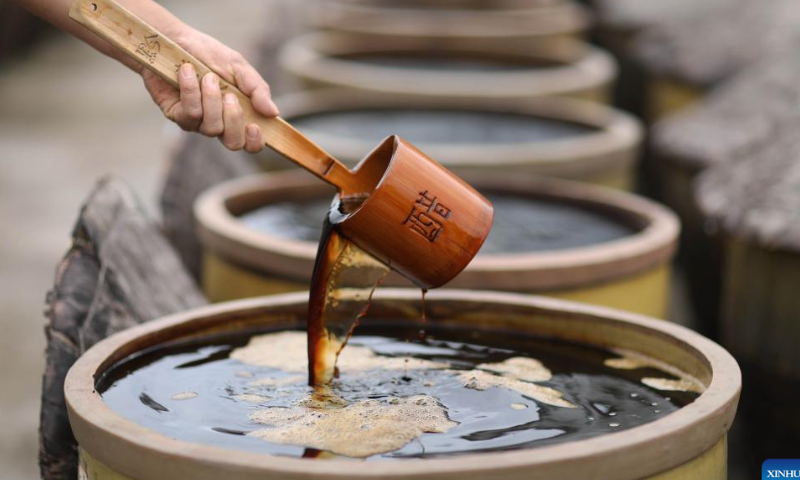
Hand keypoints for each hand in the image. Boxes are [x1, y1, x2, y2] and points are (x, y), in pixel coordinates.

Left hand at [141, 25, 278, 152]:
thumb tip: (273, 112)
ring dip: (212, 100)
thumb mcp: (239, 67)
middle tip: (230, 96)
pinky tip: (187, 72)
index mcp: (237, 114)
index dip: (255, 143)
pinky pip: (190, 114)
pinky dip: (191, 91)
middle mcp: (218, 123)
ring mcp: (196, 122)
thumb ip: (257, 89)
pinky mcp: (176, 114)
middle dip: (234, 119)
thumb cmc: (209, 54)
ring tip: (207, 77)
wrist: (174, 39)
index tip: (254, 126)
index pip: (250, 143)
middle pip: (233, 143)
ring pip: (211, 128)